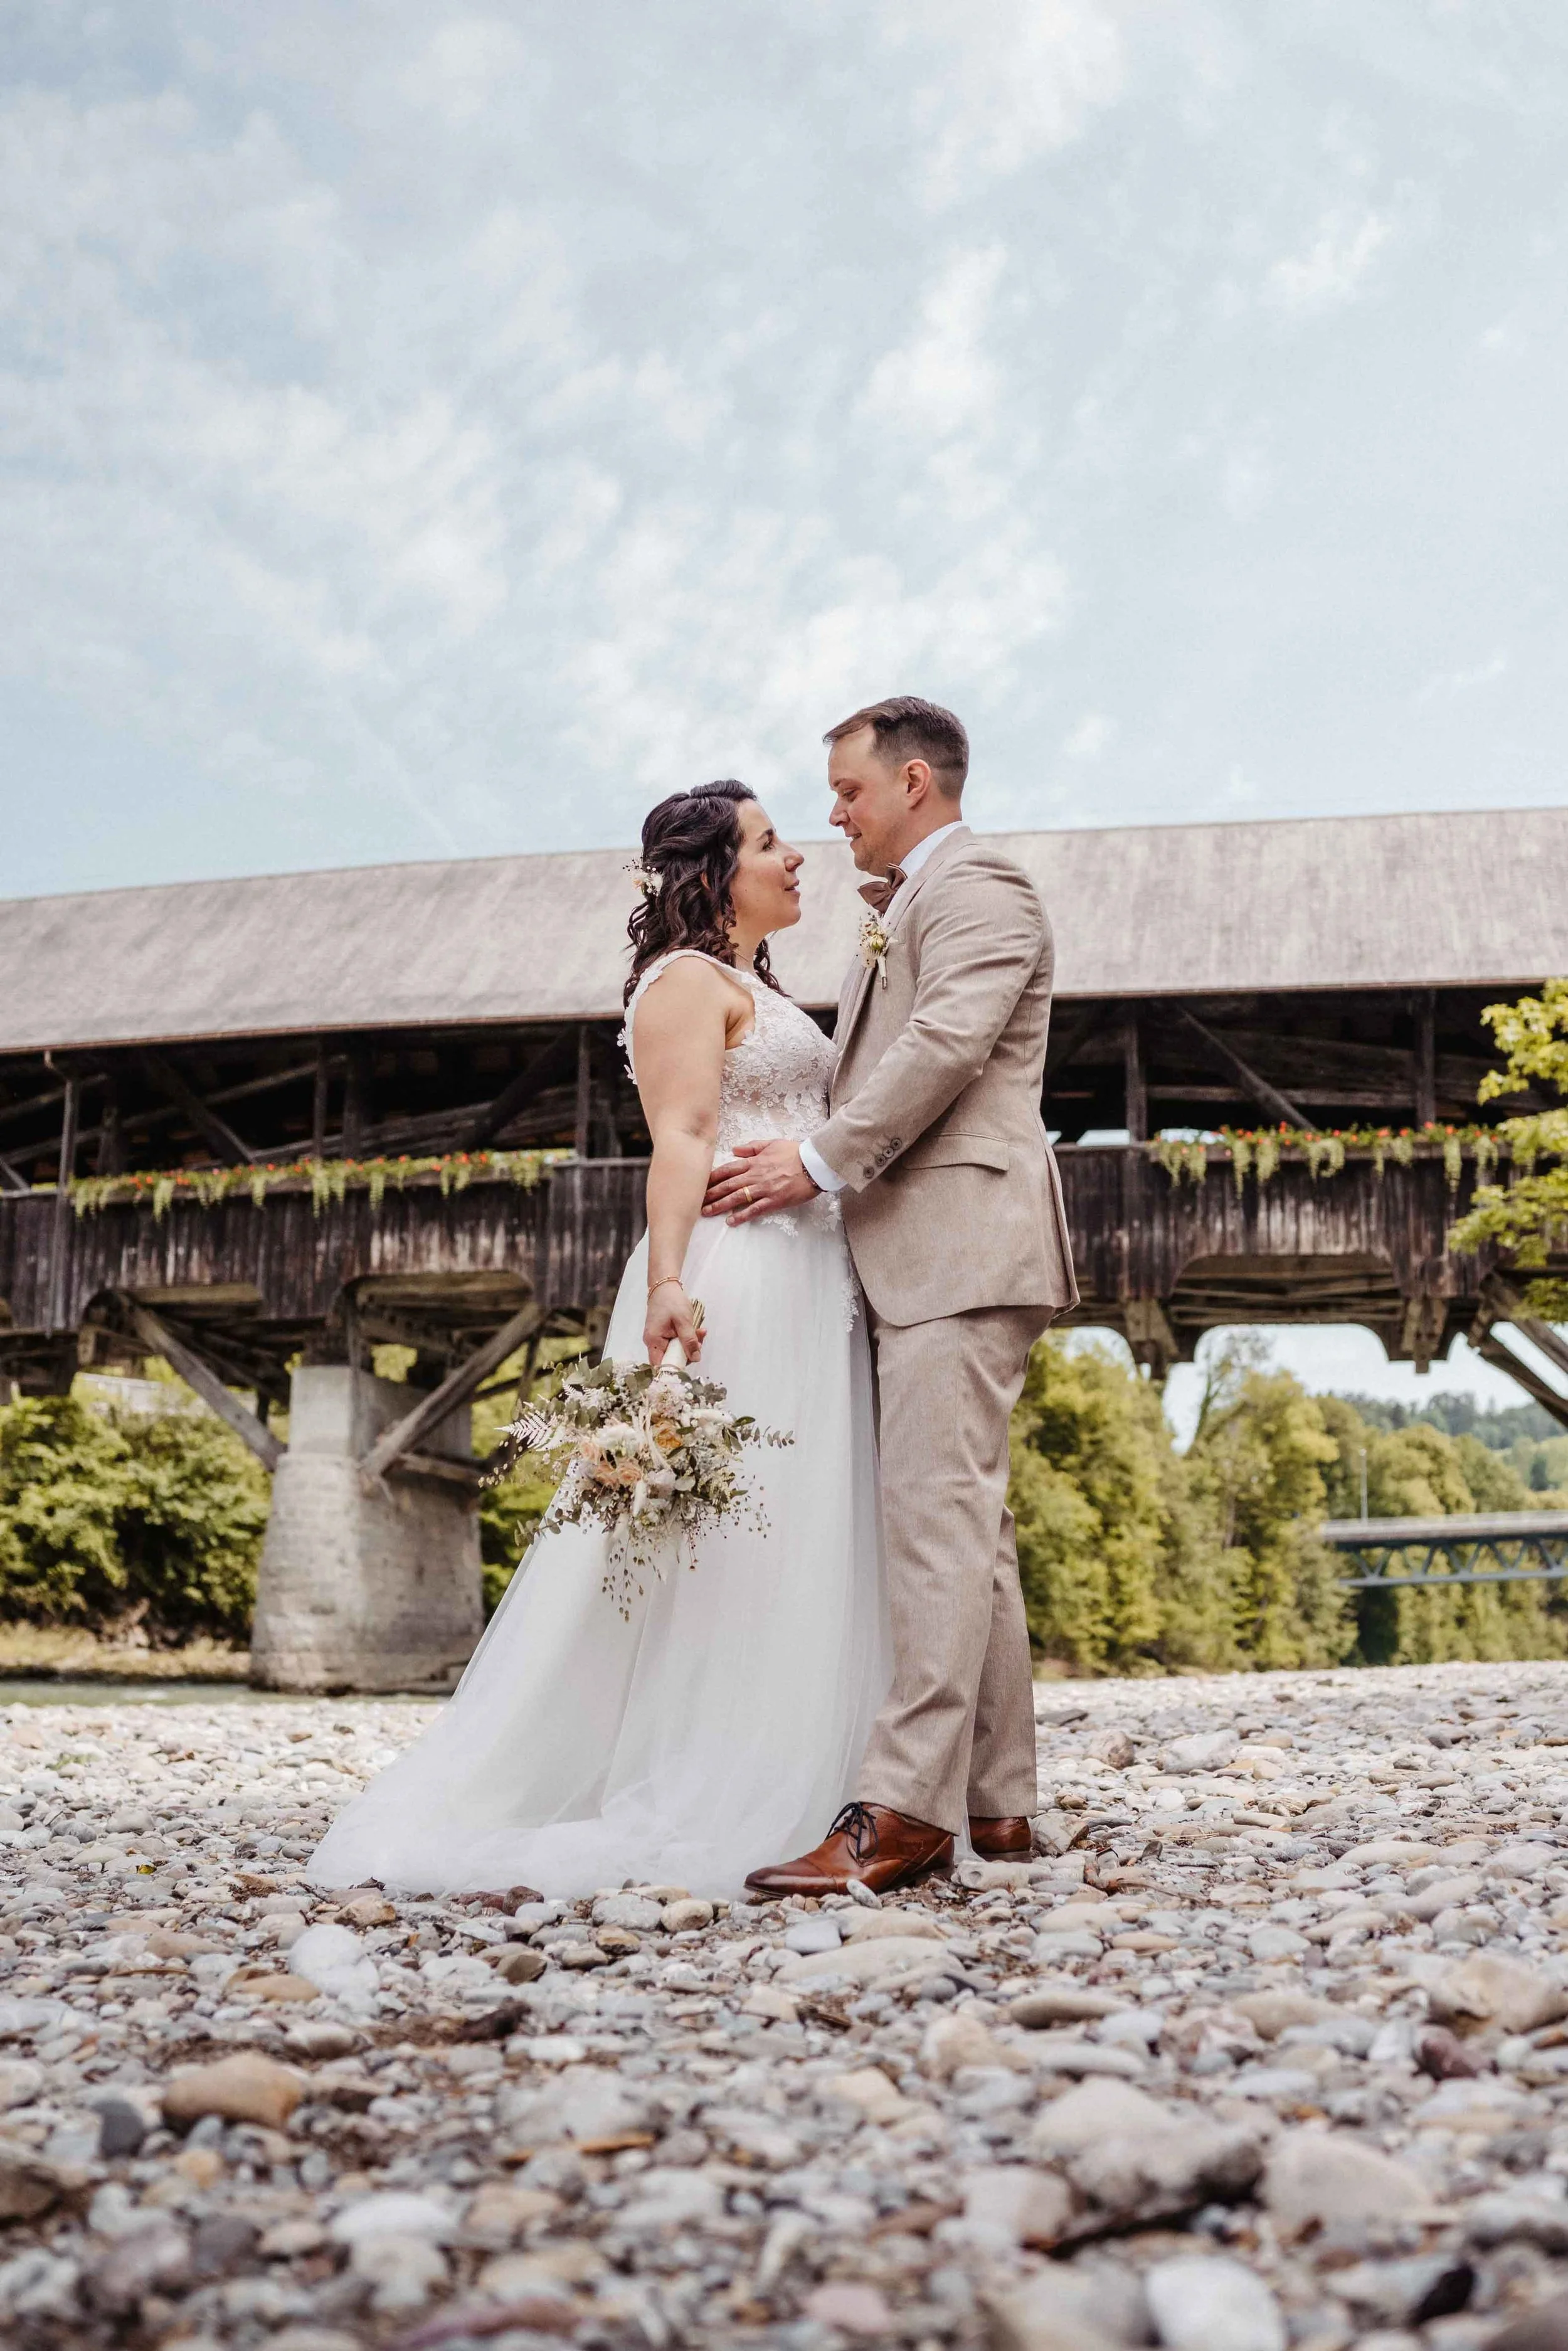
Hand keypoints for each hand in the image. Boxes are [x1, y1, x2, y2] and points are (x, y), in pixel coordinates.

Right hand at [644, 1280, 702, 1366]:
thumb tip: (695, 1358)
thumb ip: (689, 1341)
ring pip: (676, 1350)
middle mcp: (654, 1343)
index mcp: (653, 1341)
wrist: (665, 1286)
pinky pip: (677, 1342)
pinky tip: (697, 1330)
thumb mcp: (683, 1321)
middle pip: (671, 1358)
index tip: (690, 1361)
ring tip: (701, 1332)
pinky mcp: (665, 1335)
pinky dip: (687, 1338)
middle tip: (700, 1342)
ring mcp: (659, 1339)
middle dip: (688, 1352)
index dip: (675, 1368)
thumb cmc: (671, 1301)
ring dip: (690, 1343)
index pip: (661, 1365)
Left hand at [702, 1138, 818, 1224]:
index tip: (700, 1184)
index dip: (712, 1177)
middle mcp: (755, 1175)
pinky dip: (742, 1215)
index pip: (727, 1169)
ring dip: (720, 1205)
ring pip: (737, 1198)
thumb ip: (752, 1147)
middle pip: (727, 1185)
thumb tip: (734, 1150)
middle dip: (710, 1194)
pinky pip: (755, 1209)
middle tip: (695, 1202)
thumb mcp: (772, 1144)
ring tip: (706, 1212)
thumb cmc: (795, 1152)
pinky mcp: (775, 1200)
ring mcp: (764, 1189)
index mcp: (754, 1162)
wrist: (814, 1163)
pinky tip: (731, 1221)